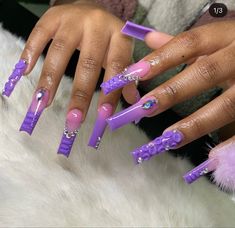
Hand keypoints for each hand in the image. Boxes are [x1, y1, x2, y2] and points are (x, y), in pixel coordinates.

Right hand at [3, 1, 134, 154]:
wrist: (92, 10)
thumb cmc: (108, 39)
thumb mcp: (122, 54)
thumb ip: (126, 76)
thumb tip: (133, 100)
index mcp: (120, 36)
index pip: (117, 66)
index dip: (110, 92)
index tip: (103, 116)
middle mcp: (98, 24)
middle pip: (88, 63)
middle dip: (80, 94)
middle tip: (73, 119)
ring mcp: (74, 18)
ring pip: (60, 50)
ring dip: (50, 80)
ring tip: (43, 103)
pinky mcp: (53, 15)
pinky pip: (39, 34)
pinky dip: (30, 52)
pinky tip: (25, 71)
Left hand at [104, 21, 234, 166]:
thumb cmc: (234, 48)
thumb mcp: (214, 39)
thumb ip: (183, 44)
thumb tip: (149, 38)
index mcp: (225, 36)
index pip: (188, 43)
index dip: (161, 58)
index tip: (135, 73)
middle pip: (205, 73)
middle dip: (172, 92)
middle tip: (145, 108)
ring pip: (226, 105)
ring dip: (194, 123)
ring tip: (168, 137)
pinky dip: (231, 143)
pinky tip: (211, 158)